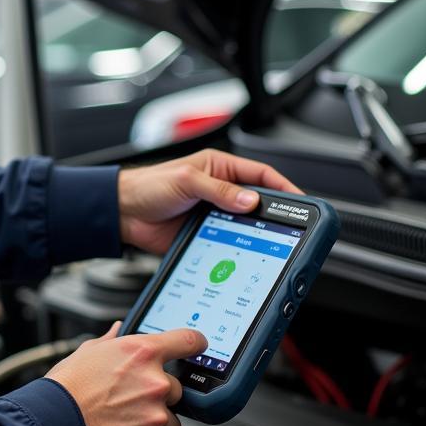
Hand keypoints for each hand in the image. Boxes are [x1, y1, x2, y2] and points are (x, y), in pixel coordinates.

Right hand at [46, 323, 208, 425]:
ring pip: (171, 418)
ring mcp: (155, 413)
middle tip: (131, 397)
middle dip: (159, 393)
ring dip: (155, 418)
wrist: (54, 423)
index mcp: (142, 352)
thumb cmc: (67, 387)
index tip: (199, 345)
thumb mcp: (87, 351)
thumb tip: (118, 330)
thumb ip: (111, 341)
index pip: (187, 341)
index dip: (196, 343)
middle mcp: (155, 381)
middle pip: (176, 387)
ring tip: (124, 417)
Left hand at [118, 148, 300, 253]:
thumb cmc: (148, 186)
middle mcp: (220, 191)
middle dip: (275, 215)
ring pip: (246, 226)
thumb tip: (250, 200)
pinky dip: (238, 250)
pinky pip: (229, 243)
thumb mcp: (186, 180)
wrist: (123, 213)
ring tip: (272, 245)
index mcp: (220, 168)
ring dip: (257, 235)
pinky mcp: (206, 236)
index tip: (301, 201)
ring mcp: (214, 215)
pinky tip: (245, 256)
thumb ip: (218, 190)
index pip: (261, 175)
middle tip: (292, 228)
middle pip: (258, 204)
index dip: (283, 188)